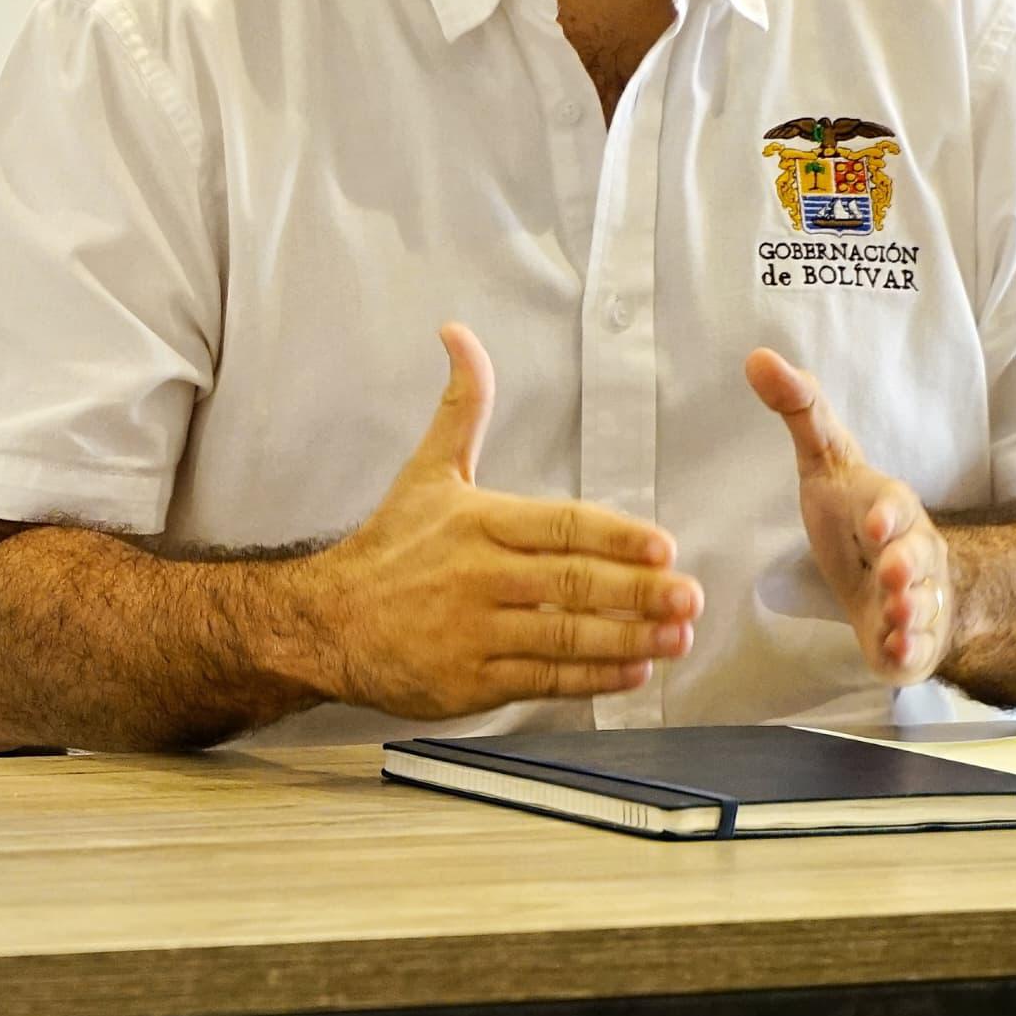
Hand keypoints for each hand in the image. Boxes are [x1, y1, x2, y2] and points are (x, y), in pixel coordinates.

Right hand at [284, 324, 700, 716]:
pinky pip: (544, 679)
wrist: (326, 622)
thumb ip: (463, 408)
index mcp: (475, 522)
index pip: (559, 526)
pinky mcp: (470, 682)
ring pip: (564, 636)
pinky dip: (593, 679)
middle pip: (571, 583)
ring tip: (676, 636)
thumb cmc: (390, 547)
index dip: (616, 537)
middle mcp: (476, 576)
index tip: (663, 547)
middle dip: (638, 592)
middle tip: (689, 595)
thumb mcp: (427, 472)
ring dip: (628, 638)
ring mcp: (473, 632)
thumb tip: (459, 333)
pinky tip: (632, 672)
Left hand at [744, 348, 951, 684]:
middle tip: (889, 573)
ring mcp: (916, 597)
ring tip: (896, 614)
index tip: (872, 521)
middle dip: (905, 564)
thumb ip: (800, 412)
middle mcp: (912, 552)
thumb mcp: (827, 463)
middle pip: (915, 557)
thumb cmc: (857, 517)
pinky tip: (895, 653)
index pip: (895, 506)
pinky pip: (915, 648)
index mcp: (890, 509)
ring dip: (909, 609)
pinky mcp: (911, 639)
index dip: (886, 514)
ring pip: (920, 604)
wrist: (900, 580)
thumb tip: (757, 357)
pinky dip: (907, 651)